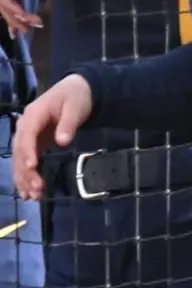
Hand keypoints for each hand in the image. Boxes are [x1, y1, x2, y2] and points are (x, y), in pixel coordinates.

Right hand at [12, 74, 93, 200]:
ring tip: (32, 196)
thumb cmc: (76, 98)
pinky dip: (26, 176)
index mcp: (33, 114)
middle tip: (36, 189)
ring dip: (24, 178)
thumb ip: (69, 124)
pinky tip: (28, 192)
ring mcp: (28, 135)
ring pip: (20, 159)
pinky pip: (26, 161)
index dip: (28, 151)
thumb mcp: (76, 108)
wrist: (76, 91)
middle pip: (20, 151)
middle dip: (26, 171)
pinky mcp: (34, 143)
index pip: (27, 134)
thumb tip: (63, 142)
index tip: (33, 167)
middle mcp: (25, 126)